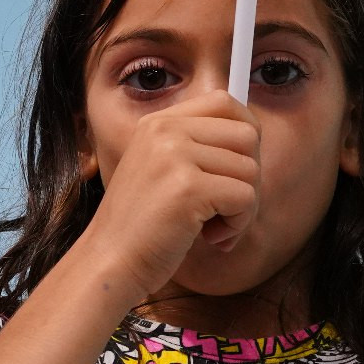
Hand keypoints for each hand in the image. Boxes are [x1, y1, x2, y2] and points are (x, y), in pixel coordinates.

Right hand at [77, 90, 258, 299]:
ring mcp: (175, 156)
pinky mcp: (188, 188)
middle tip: (225, 208)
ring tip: (212, 227)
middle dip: (248, 177)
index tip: (235, 170)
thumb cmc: (142, 225)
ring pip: (250, 170)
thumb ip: (197, 148)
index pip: (224, 102)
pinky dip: (238, 225)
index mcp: (158, 123)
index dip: (245, 135)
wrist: (110, 261)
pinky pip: (245, 197)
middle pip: (247, 136)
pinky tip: (211, 238)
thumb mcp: (161, 169)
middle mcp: (165, 130)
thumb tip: (253, 139)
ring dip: (243, 208)